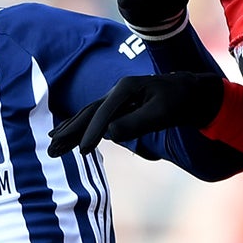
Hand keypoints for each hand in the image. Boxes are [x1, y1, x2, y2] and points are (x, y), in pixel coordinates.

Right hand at [47, 73, 225, 157]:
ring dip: (70, 130)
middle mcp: (117, 91)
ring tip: (52, 144)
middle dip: (69, 131)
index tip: (84, 153)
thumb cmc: (180, 102)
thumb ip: (137, 123)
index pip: (103, 114)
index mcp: (126, 89)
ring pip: (88, 115)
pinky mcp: (120, 107)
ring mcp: (117, 98)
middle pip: (87, 113)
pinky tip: (70, 135)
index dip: (92, 133)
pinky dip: (81, 127)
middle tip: (51, 149)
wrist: (191, 93)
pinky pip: (95, 118)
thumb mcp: (162, 113)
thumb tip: (111, 134)